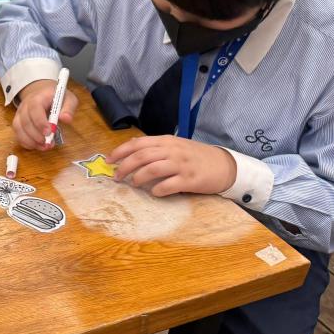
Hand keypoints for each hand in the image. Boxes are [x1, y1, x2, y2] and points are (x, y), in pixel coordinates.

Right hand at [13, 79, 79, 149]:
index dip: (40, 122)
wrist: (41, 93)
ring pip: (19, 129)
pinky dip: (26, 143)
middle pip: (25, 121)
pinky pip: (17, 134)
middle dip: (36, 135)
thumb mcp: (67, 98)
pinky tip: (37, 146)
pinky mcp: (18, 123)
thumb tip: (66, 119)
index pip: (34, 109)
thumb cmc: (56, 97)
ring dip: (30, 141)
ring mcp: (19, 114)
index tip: (49, 132)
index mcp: (37, 98)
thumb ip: (68, 108)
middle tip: (48, 143)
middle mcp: (25, 106)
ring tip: (44, 147)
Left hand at [108, 136, 235, 197]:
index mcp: (166, 141)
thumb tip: (130, 147)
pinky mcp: (190, 180)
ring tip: (134, 184)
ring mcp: (181, 165)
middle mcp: (172, 151)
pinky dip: (157, 190)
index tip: (108, 161)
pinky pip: (168, 185)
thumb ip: (154, 146)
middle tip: (117, 177)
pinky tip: (154, 193)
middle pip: (142, 156)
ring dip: (138, 178)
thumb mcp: (175, 145)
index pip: (138, 143)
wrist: (224, 165)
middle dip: (125, 167)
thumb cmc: (195, 156)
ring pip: (152, 169)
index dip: (120, 152)